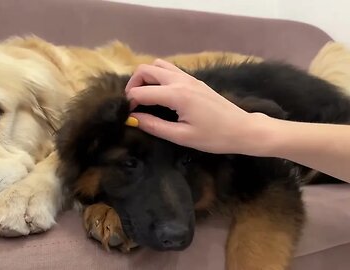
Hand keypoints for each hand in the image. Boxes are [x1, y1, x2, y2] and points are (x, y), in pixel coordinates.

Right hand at [125, 59, 268, 153]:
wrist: (242, 129)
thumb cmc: (214, 137)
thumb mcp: (181, 136)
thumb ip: (154, 126)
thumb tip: (133, 119)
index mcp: (176, 95)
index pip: (140, 92)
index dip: (129, 103)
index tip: (128, 116)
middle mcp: (180, 80)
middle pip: (145, 69)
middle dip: (133, 85)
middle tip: (133, 104)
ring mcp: (188, 77)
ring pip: (156, 65)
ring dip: (145, 78)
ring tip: (145, 97)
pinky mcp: (193, 79)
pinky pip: (168, 69)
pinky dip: (157, 77)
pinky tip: (160, 94)